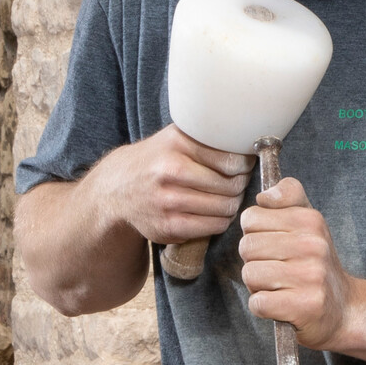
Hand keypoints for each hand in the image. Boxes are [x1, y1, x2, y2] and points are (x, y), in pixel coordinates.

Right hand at [96, 126, 252, 246]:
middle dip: (239, 186)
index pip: (231, 161)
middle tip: (237, 183)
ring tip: (227, 197)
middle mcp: (170, 171)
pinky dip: (221, 220)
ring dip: (232, 204)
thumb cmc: (157, 160)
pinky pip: (213, 226)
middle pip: (231, 186)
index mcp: (177, 144)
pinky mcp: (168, 227)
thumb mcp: (176, 138)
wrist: (116, 188)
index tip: (243, 166)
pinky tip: (215, 212)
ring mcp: (168, 201)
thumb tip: (249, 143)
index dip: (244, 165)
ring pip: (225, 208)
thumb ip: (207, 138)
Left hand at [240, 176, 354, 349]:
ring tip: (281, 287)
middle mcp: (314, 245)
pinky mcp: (305, 306)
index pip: (250, 218)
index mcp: (311, 220)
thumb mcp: (308, 223)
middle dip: (255, 262)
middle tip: (278, 270)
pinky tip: (282, 305)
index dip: (256, 235)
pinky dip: (263, 307)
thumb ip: (288, 196)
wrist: (344, 308)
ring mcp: (311, 276)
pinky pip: (258, 302)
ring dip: (258, 286)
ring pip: (250, 274)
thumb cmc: (315, 264)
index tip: (276, 246)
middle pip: (246, 247)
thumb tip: (264, 196)